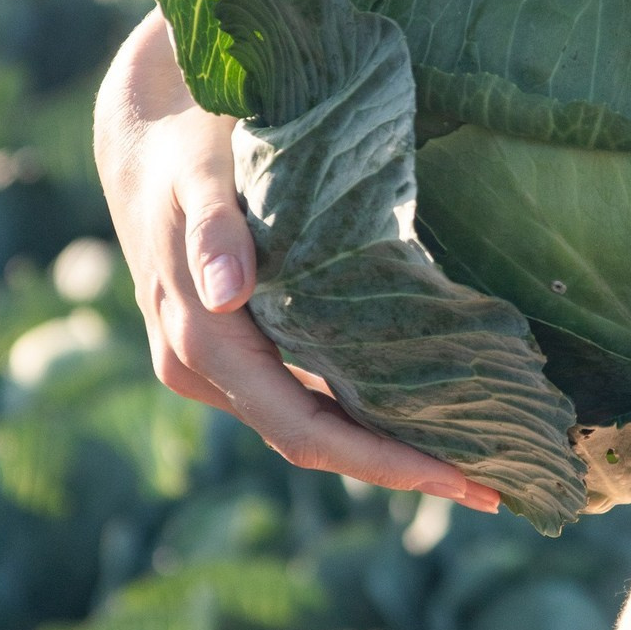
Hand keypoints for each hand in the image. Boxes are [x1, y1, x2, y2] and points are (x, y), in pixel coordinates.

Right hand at [93, 7, 499, 511]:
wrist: (140, 140)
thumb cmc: (183, 151)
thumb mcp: (200, 178)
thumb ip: (216, 231)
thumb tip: (226, 293)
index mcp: (200, 342)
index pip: (303, 429)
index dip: (380, 462)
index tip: (455, 478)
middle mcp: (201, 370)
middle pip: (312, 443)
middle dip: (398, 470)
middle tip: (490, 489)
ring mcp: (214, 367)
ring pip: (306, 426)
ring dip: (382, 448)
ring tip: (469, 461)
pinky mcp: (232, 351)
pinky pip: (298, 397)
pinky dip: (356, 414)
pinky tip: (412, 415)